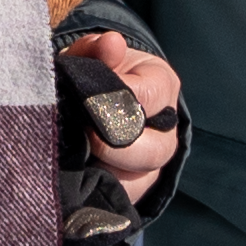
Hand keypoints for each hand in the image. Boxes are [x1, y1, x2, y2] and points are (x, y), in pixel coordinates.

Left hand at [59, 29, 184, 199]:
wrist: (89, 105)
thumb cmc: (94, 75)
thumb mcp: (89, 57)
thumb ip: (96, 49)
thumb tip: (112, 44)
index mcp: (162, 86)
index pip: (148, 96)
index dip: (113, 100)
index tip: (85, 100)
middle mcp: (166, 130)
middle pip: (153, 149)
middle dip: (112, 143)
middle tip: (82, 132)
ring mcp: (153, 165)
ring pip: (140, 180)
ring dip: (105, 170)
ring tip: (78, 156)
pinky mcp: (135, 189)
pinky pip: (124, 201)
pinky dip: (100, 192)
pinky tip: (80, 179)